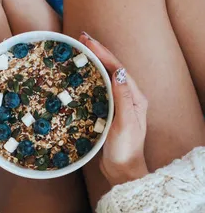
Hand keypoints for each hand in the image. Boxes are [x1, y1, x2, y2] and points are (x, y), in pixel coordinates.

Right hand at [79, 33, 148, 186]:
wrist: (122, 172)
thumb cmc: (125, 150)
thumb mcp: (125, 123)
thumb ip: (122, 98)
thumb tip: (118, 72)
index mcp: (135, 97)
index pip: (117, 68)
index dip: (103, 53)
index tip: (87, 41)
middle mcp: (128, 98)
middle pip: (111, 70)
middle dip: (97, 54)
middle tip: (79, 40)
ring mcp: (117, 106)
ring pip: (103, 80)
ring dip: (91, 65)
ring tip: (77, 54)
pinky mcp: (108, 115)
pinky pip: (97, 92)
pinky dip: (87, 82)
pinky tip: (77, 80)